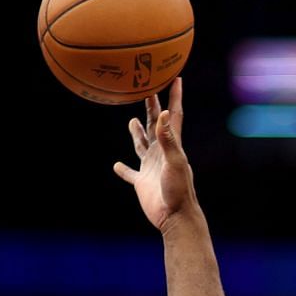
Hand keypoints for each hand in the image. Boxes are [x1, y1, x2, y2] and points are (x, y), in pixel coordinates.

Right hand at [113, 79, 195, 231]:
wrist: (175, 217)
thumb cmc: (179, 190)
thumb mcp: (174, 161)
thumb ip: (168, 139)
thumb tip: (164, 114)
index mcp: (172, 145)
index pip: (173, 116)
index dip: (174, 97)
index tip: (175, 78)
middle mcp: (161, 153)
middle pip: (155, 125)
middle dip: (151, 107)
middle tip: (145, 89)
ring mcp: (150, 167)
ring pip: (141, 145)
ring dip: (137, 132)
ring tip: (131, 120)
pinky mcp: (141, 182)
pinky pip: (130, 173)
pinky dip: (123, 169)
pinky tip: (117, 165)